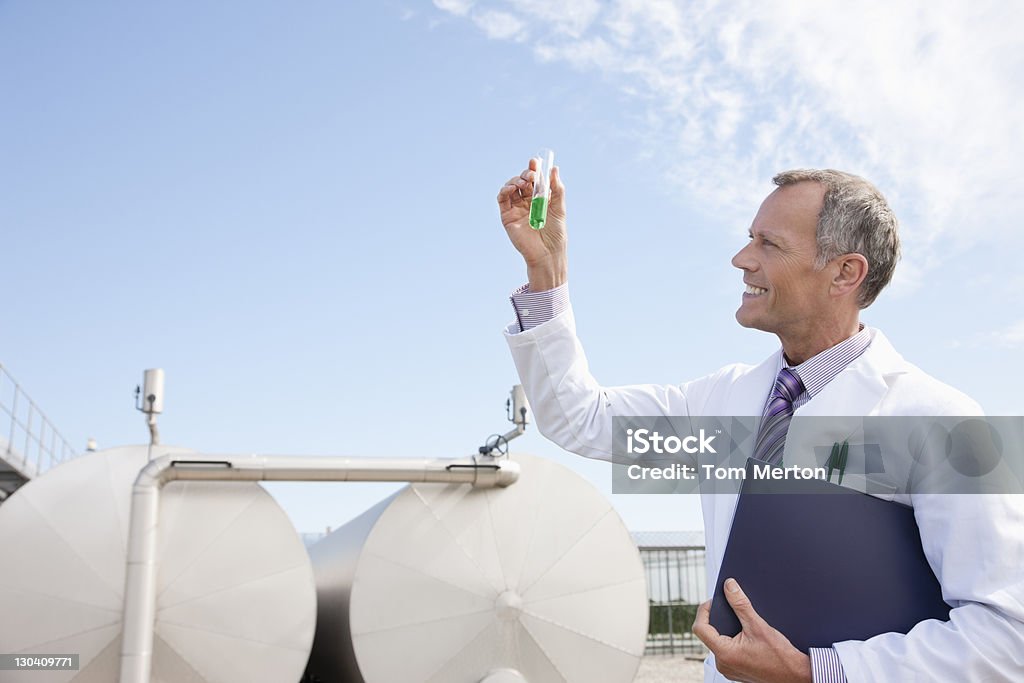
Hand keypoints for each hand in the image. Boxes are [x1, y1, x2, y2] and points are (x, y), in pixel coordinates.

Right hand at [496, 157, 566, 290]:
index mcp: (539, 199)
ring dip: (515, 180)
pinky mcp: (507, 216)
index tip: (536, 161)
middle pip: (522, 181)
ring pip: (510, 187)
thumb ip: (557, 189)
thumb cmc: (556, 233)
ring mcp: (516, 209)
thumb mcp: (559, 208)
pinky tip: (512, 187)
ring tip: (524, 182)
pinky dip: (505, 190)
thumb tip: (554, 169)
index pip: (535, 180)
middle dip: (526, 174)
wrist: (548, 253)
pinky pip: (502, 199)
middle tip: (532, 175)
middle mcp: (526, 202)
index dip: (534, 169)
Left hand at [692, 578, 812, 682]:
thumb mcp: (758, 625)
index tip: (714, 600)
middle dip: (718, 618)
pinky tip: (745, 634)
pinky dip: (733, 639)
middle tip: (730, 606)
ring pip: (718, 642)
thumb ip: (740, 604)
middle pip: (710, 634)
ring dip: (727, 629)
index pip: (700, 628)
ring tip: (740, 619)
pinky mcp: (736, 670)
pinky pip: (727, 651)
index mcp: (724, 654)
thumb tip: (729, 586)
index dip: (704, 611)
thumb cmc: (780, 656)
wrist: (796, 676)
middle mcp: (723, 664)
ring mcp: (729, 669)